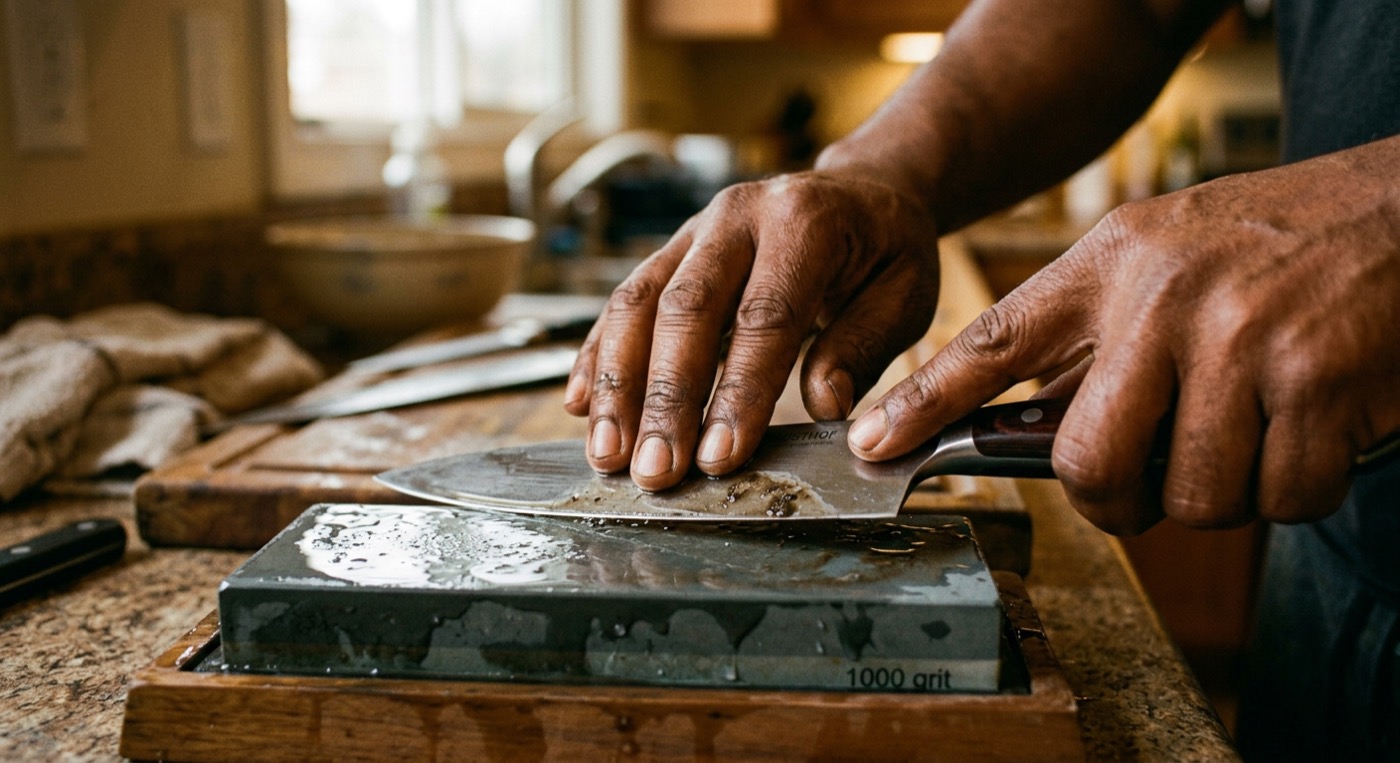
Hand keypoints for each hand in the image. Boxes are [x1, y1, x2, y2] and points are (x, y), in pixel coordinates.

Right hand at [564, 169, 940, 490]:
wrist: (861, 190)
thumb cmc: (885, 250)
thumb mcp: (905, 292)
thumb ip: (864, 345)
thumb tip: (824, 404)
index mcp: (804, 223)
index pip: (764, 317)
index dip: (739, 392)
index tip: (720, 456)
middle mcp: (737, 216)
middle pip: (685, 310)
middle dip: (664, 399)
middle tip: (654, 470)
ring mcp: (695, 230)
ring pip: (639, 304)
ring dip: (618, 384)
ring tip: (609, 453)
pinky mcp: (670, 251)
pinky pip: (623, 301)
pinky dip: (599, 355)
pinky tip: (583, 404)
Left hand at [848, 136, 1399, 533]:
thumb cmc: (1276, 243)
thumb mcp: (1164, 258)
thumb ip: (1098, 333)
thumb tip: (1039, 429)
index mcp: (1111, 263)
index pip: (993, 341)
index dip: (924, 400)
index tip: (873, 442)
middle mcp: (1164, 298)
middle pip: (1087, 462)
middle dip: (1115, 500)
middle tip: (1146, 485)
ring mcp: (1240, 339)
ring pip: (1192, 497)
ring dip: (1225, 490)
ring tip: (1255, 427)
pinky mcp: (1317, 382)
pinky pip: (1280, 498)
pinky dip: (1298, 488)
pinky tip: (1313, 432)